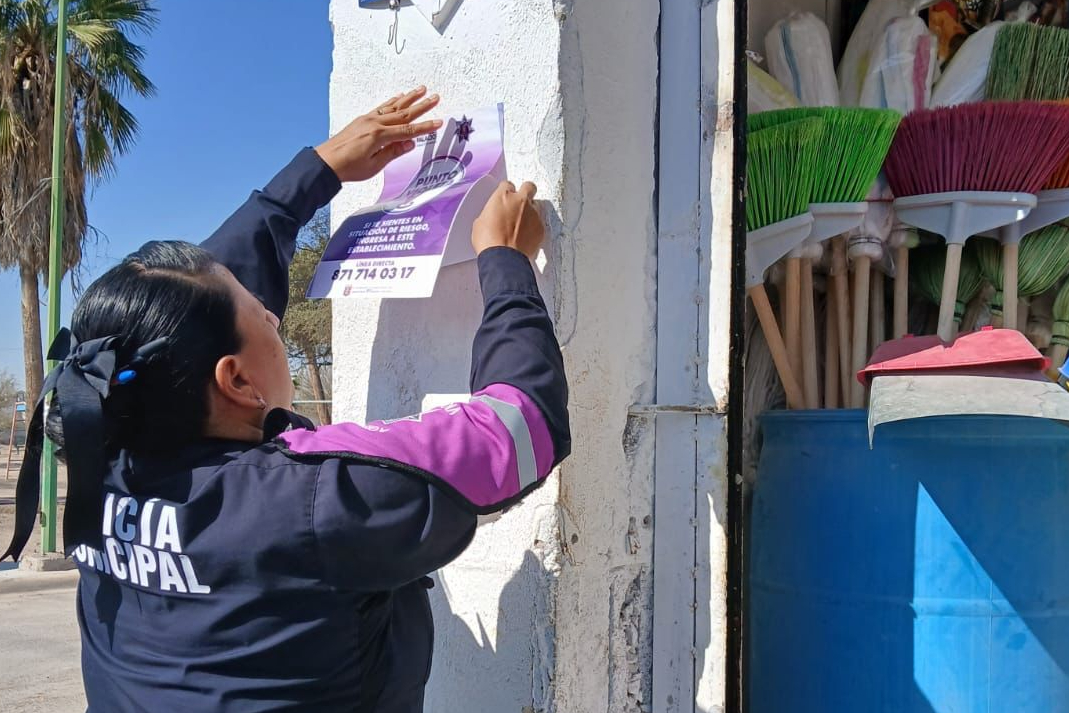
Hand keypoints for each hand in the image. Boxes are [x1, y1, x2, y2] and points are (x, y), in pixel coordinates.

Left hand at [315, 87, 441, 182]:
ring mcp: (368, 120)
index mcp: (379, 136)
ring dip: (409, 98)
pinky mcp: (362, 120)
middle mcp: (374, 124)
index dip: (424, 127)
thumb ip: (393, 152)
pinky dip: (391, 102)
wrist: (326, 162)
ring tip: (421, 90)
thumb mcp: (374, 165)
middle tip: (436, 97)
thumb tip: (409, 144)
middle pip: (403, 114)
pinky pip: (381, 108)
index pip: (408, 131)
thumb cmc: (349, 167)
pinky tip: (399, 97)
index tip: (438, 122)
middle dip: (421, 106)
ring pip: (393, 107)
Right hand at [472, 181, 543, 258]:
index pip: (507, 184)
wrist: (503, 258)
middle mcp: (520, 201)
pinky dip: (534, 228)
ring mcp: (533, 213)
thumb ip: (491, 212)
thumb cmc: (488, 241)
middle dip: (525, 191)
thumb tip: (493, 216)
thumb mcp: (480, 222)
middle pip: (529, 186)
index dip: (506, 191)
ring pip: (536, 205)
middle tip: (520, 201)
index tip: (505, 198)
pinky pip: (539, 223)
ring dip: (530, 211)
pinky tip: (526, 236)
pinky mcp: (540, 228)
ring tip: (522, 224)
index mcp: (503, 196)